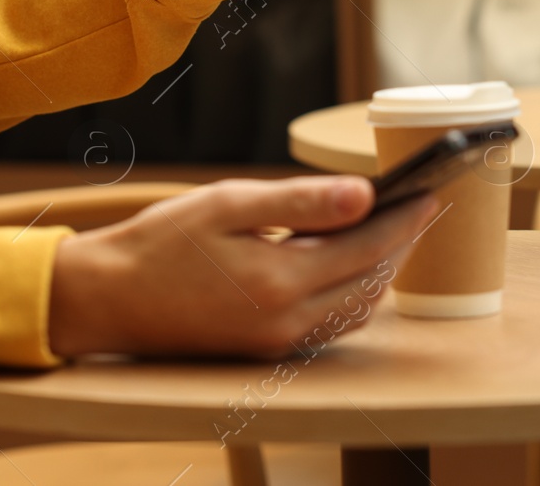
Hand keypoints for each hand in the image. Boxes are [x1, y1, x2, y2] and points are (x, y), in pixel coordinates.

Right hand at [47, 177, 439, 358]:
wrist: (106, 299)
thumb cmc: (161, 242)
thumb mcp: (228, 204)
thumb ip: (300, 201)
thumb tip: (365, 194)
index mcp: (280, 281)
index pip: (368, 248)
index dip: (405, 219)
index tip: (432, 191)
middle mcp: (287, 321)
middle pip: (372, 282)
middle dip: (401, 244)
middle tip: (421, 207)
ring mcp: (278, 341)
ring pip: (356, 308)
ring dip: (380, 270)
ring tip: (392, 229)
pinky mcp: (265, 349)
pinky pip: (329, 323)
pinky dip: (351, 292)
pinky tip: (348, 263)